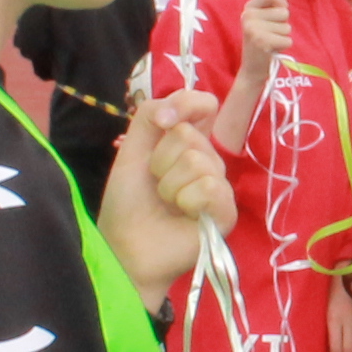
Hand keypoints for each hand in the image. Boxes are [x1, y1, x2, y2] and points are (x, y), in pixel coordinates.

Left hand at [98, 90, 234, 301]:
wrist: (125, 248)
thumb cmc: (128, 202)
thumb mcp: (131, 150)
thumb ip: (148, 116)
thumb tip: (174, 108)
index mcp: (187, 142)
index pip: (204, 104)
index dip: (186, 104)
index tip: (162, 122)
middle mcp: (207, 161)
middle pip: (191, 135)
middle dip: (161, 160)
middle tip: (155, 185)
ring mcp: (219, 187)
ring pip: (199, 162)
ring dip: (170, 185)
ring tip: (166, 204)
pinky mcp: (226, 212)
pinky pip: (211, 188)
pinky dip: (187, 201)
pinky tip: (182, 216)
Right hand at [242, 0, 292, 69]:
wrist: (252, 69)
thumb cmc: (263, 41)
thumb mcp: (266, 19)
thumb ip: (275, 0)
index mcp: (248, 8)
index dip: (281, 5)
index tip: (276, 17)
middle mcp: (248, 16)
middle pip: (284, 12)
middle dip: (283, 25)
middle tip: (270, 35)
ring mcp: (253, 28)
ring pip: (287, 27)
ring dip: (283, 37)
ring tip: (270, 43)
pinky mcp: (261, 42)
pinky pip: (287, 40)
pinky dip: (283, 47)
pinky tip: (271, 50)